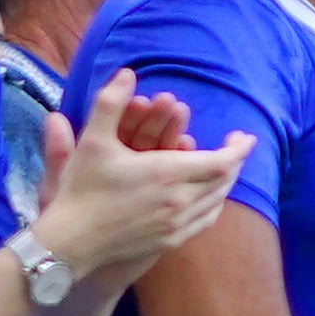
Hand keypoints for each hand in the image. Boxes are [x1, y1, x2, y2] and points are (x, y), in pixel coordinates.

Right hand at [30, 73, 247, 275]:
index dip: (239, 148)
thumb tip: (126, 72)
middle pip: (224, 180)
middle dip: (234, 161)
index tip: (245, 136)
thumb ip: (110, 103)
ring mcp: (176, 225)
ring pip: (217, 201)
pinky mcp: (168, 242)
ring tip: (224, 167)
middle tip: (235, 146)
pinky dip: (214, 205)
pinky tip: (209, 198)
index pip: (221, 161)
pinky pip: (204, 221)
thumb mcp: (92, 141)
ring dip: (225, 182)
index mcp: (167, 174)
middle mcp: (179, 201)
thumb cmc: (81, 189)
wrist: (69, 242)